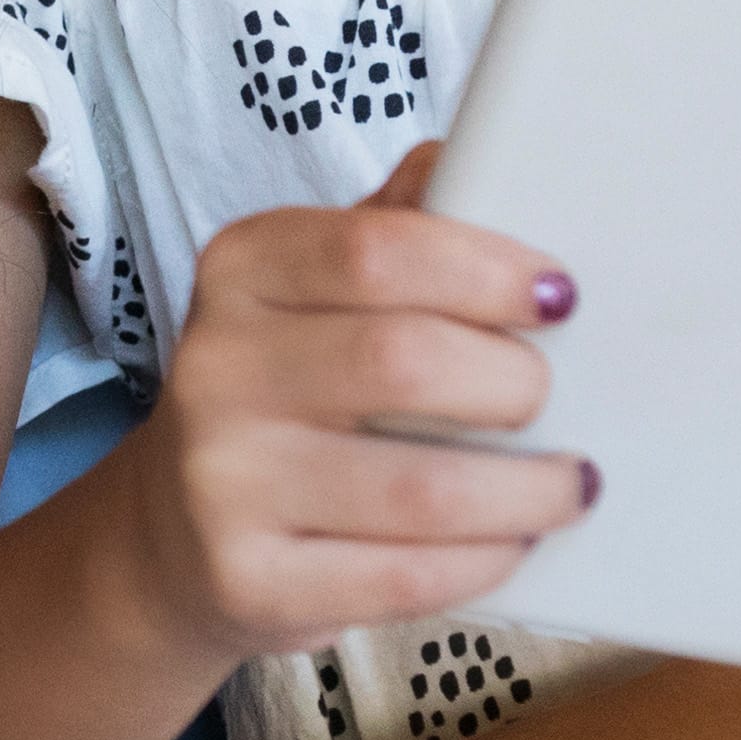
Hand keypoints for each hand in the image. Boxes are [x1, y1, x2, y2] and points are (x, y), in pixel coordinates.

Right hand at [118, 146, 585, 669]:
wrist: (173, 535)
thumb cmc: (284, 392)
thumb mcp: (314, 292)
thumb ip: (396, 228)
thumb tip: (485, 160)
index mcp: (242, 271)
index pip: (374, 250)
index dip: (485, 269)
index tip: (557, 294)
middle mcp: (217, 369)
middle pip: (405, 362)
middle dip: (512, 383)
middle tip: (546, 398)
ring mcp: (223, 483)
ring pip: (422, 489)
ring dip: (526, 490)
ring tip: (567, 483)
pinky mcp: (248, 579)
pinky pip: (405, 577)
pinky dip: (485, 559)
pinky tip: (510, 540)